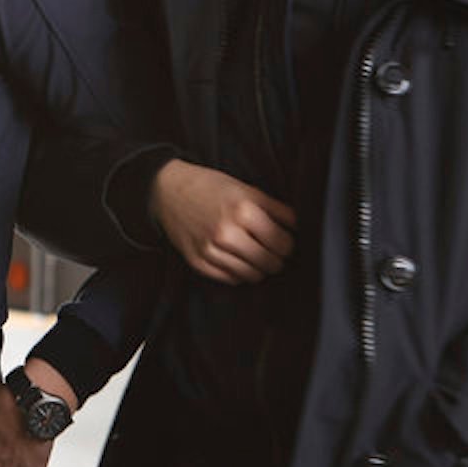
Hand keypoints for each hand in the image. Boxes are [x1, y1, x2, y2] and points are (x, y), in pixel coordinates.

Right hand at [150, 158, 296, 283]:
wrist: (168, 191)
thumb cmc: (210, 187)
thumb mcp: (246, 188)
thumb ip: (275, 209)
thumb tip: (298, 227)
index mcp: (243, 210)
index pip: (283, 243)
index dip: (289, 243)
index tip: (286, 240)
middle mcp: (227, 233)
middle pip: (270, 263)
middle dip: (277, 258)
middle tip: (273, 250)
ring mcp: (210, 250)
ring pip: (252, 275)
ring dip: (259, 267)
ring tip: (256, 254)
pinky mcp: (198, 262)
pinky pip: (231, 279)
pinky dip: (239, 272)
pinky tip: (238, 258)